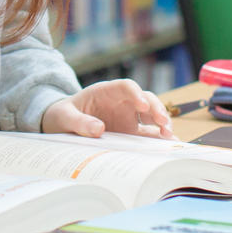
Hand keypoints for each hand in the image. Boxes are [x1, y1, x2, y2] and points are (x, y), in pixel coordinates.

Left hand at [41, 79, 174, 138]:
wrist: (62, 125)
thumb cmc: (63, 114)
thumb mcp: (64, 116)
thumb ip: (79, 122)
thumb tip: (98, 130)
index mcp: (106, 92)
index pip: (126, 86)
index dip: (136, 93)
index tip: (141, 105)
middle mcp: (121, 102)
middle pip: (145, 99)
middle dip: (156, 108)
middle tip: (163, 122)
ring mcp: (128, 117)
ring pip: (151, 115)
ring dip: (162, 123)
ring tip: (169, 136)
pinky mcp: (130, 132)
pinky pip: (148, 133)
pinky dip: (159, 138)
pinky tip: (168, 146)